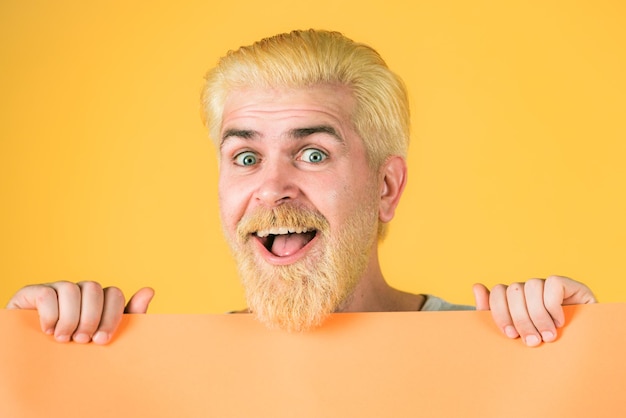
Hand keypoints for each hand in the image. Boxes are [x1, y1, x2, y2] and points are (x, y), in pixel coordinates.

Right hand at [6, 281, 153, 343]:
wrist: (35, 362)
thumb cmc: (75, 350)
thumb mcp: (103, 337)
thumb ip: (129, 317)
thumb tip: (149, 290)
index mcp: (98, 300)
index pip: (114, 294)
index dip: (111, 316)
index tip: (102, 340)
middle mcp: (79, 290)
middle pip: (94, 288)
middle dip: (91, 318)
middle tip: (82, 340)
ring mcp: (56, 289)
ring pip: (71, 289)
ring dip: (70, 318)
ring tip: (64, 339)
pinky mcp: (32, 292)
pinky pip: (47, 294)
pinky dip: (50, 315)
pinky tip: (48, 330)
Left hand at [472, 275, 595, 346]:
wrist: (581, 355)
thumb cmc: (543, 346)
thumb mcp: (516, 334)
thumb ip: (494, 313)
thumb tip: (476, 286)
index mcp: (515, 298)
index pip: (498, 291)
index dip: (500, 312)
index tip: (510, 335)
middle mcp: (530, 289)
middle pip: (513, 290)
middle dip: (520, 319)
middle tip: (531, 341)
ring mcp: (549, 285)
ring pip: (532, 286)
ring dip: (538, 315)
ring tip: (548, 336)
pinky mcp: (570, 285)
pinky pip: (553, 284)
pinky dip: (553, 305)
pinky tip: (559, 321)